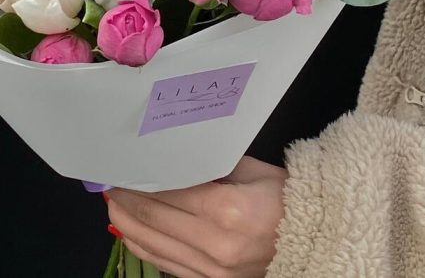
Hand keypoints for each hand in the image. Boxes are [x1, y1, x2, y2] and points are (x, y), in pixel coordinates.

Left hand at [106, 156, 286, 277]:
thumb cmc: (281, 195)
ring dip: (127, 223)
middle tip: (108, 182)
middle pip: (153, 218)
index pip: (166, 191)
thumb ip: (205, 165)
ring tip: (113, 204)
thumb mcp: (245, 169)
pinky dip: (144, 247)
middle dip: (125, 199)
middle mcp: (215, 244)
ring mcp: (213, 271)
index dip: (138, 179)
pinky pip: (167, 266)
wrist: (316, 238)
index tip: (120, 166)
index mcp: (226, 209)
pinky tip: (130, 232)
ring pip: (153, 245)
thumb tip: (166, 158)